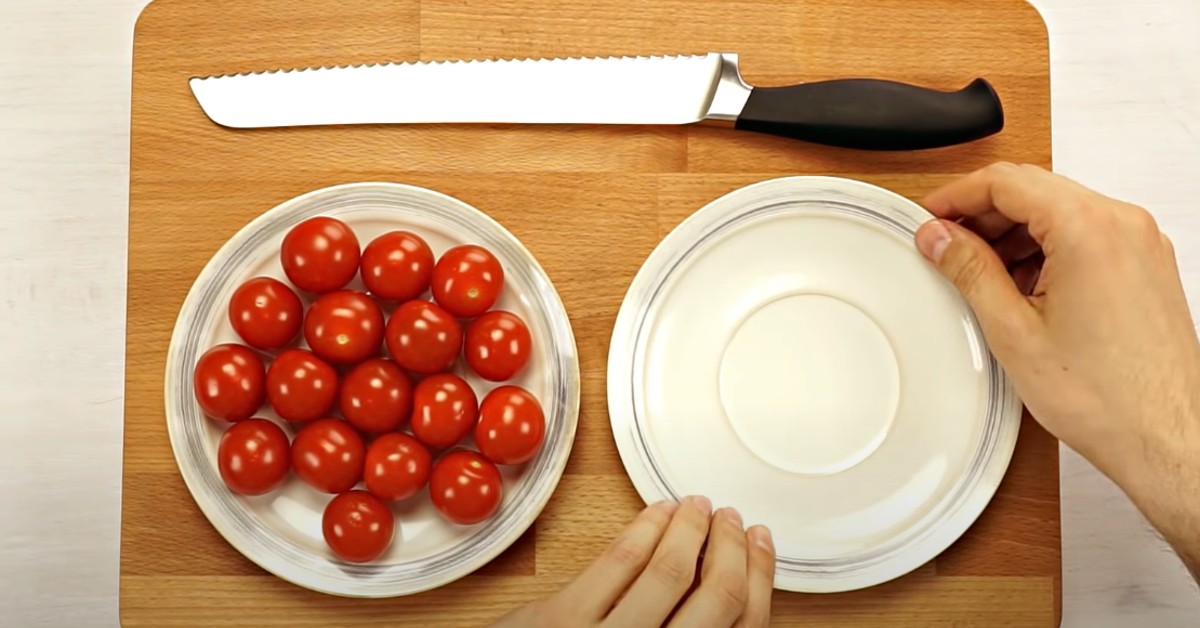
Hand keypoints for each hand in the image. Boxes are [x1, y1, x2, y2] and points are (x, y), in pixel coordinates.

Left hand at [493, 497, 775, 626]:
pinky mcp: (561, 621)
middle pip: (717, 601)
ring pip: (667, 573)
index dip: (760, 578)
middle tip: (731, 519)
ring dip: (689, 530)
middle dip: (731, 549)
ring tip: (696, 507)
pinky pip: (616, 563)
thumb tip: (718, 592)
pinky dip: (644, 530)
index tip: (759, 545)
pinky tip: (656, 514)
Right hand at [914, 162, 1199, 574]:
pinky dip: (1047, 248)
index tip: (932, 217)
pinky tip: (1020, 285)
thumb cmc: (1107, 397)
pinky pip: (1087, 234)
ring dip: (1014, 231)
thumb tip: (940, 238)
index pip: (1006, 181)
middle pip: (1035, 189)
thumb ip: (969, 270)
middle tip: (945, 243)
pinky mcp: (1147, 265)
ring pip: (1061, 210)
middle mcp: (1124, 226)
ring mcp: (1141, 244)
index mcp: (1089, 229)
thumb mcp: (1013, 330)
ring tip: (978, 272)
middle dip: (982, 213)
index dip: (957, 196)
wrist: (1164, 437)